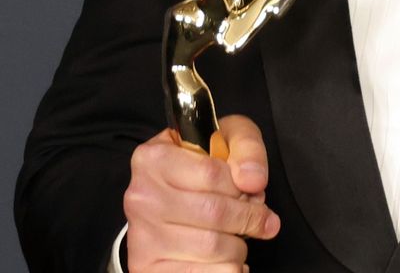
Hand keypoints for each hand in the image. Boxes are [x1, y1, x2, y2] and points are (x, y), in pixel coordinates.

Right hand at [123, 115, 278, 270]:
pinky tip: (222, 256)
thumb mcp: (225, 140)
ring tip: (232, 235)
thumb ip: (246, 148)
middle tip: (257, 217)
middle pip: (216, 213)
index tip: (249, 190)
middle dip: (249, 217)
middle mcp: (142, 199)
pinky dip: (229, 268)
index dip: (241, 185)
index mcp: (153, 159)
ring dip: (238, 245)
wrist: (166, 201)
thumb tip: (253, 180)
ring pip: (216, 248)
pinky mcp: (149, 270)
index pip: (213, 173)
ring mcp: (143, 238)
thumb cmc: (199, 170)